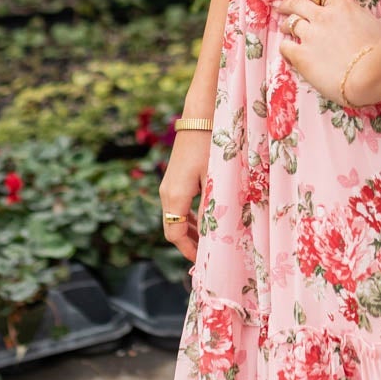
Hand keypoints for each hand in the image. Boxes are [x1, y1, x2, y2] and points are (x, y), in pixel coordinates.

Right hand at [159, 127, 209, 260]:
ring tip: (208, 240)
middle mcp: (166, 193)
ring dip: (188, 231)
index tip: (203, 261)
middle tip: (208, 255)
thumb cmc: (210, 147)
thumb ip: (210, 209)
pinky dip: (187, 217)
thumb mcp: (213, 181)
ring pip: (174, 218)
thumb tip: (211, 236)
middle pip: (172, 228)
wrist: (199, 118)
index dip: (188, 250)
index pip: (174, 234)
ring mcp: (168, 185)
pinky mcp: (173, 178)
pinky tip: (203, 219)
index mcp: (174, 196)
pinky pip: (177, 206)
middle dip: (188, 244)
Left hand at [271, 0, 380, 106]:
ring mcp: (310, 35)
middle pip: (297, 2)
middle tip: (280, 4)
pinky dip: (284, 46)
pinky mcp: (302, 55)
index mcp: (342, 6)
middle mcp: (323, 16)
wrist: (370, 76)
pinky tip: (286, 48)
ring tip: (282, 24)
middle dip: (287, 2)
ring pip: (290, 22)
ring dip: (285, 23)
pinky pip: (285, 46)